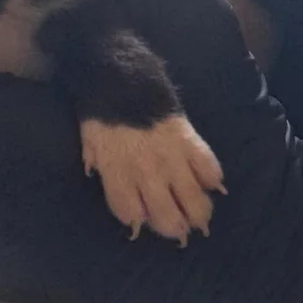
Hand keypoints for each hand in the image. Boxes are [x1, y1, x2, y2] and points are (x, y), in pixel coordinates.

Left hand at [81, 114, 224, 245]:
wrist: (119, 74)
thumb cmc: (101, 108)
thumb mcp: (89, 140)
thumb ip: (97, 163)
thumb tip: (100, 179)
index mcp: (116, 173)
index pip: (130, 214)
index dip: (137, 219)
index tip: (142, 215)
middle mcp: (145, 173)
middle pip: (167, 219)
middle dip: (174, 228)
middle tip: (178, 225)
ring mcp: (171, 158)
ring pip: (195, 203)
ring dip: (199, 213)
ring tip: (198, 213)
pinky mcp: (191, 140)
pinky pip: (210, 170)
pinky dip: (212, 179)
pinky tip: (208, 181)